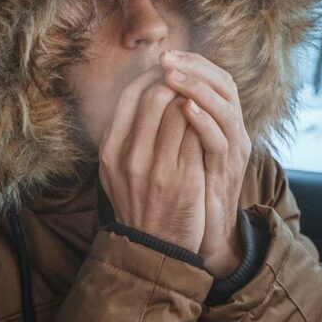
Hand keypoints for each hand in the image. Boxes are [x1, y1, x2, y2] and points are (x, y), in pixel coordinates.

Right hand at [98, 66, 206, 253]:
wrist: (153, 248)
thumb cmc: (138, 204)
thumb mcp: (116, 172)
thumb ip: (122, 137)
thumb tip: (137, 94)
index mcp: (110, 151)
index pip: (129, 96)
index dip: (150, 77)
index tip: (166, 72)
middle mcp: (130, 157)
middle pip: (154, 97)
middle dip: (175, 81)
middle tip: (189, 79)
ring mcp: (157, 168)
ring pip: (179, 111)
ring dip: (193, 98)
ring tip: (200, 97)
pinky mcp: (184, 179)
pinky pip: (197, 135)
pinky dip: (204, 121)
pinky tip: (211, 119)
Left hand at [160, 51, 250, 277]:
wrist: (204, 234)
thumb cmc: (188, 191)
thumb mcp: (178, 149)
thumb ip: (170, 122)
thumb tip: (144, 91)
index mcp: (221, 121)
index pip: (214, 76)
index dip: (191, 62)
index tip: (164, 53)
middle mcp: (233, 130)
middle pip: (224, 83)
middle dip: (194, 67)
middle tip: (167, 58)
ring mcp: (234, 150)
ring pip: (225, 107)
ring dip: (198, 88)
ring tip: (173, 75)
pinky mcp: (228, 172)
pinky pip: (220, 140)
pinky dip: (204, 122)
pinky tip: (187, 108)